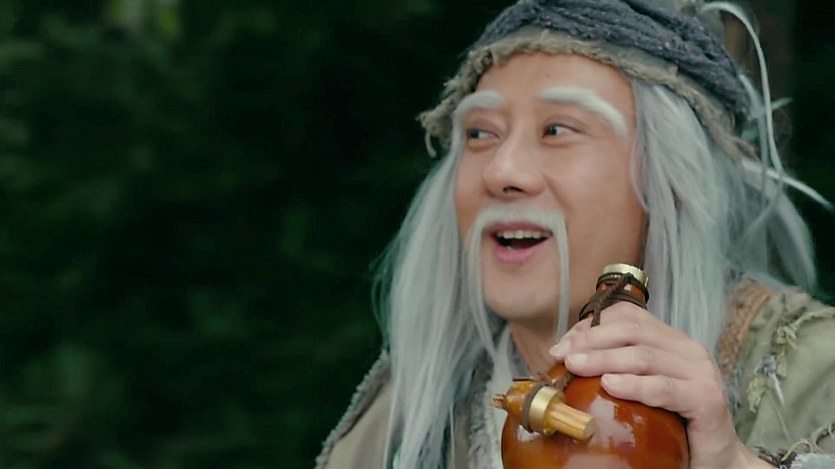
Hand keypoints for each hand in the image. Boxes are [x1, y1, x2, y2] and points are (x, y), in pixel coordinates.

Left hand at [548, 302, 771, 468]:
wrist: (715, 459)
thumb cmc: (672, 423)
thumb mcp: (639, 387)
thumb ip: (614, 368)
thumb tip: (566, 357)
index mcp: (670, 341)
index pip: (627, 317)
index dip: (591, 326)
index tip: (563, 345)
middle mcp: (687, 349)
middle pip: (631, 332)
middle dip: (591, 341)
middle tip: (563, 356)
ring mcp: (700, 372)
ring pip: (643, 356)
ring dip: (603, 360)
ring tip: (575, 367)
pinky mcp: (706, 399)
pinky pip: (664, 388)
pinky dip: (634, 385)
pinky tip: (610, 385)